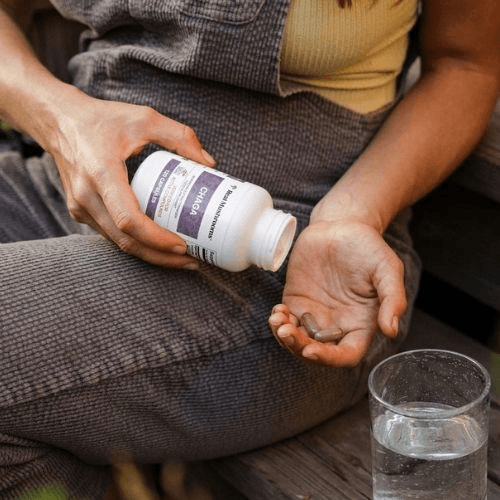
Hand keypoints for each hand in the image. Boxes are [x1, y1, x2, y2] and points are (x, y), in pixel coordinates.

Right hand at [47, 90, 215, 266]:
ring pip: (118, 243)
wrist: (58, 121)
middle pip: (125, 241)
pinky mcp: (80, 211)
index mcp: (101, 173)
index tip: (182, 245)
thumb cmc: (102, 119)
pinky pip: (111, 235)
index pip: (128, 220)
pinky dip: (135, 243)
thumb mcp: (145, 118)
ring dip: (149, 254)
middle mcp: (86, 195)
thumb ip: (180, 136)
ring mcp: (80, 207)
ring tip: (180, 257)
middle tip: (191, 260)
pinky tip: (157, 244)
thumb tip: (210, 164)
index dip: (156, 239)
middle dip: (160, 256)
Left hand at [268, 221, 406, 366]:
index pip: (346, 354)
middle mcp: (337, 324)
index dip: (329, 358)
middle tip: (287, 332)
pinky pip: (285, 320)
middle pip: (317, 350)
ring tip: (278, 320)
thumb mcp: (388, 269)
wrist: (341, 225)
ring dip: (284, 337)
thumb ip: (393, 299)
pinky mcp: (297, 301)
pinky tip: (276, 313)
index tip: (312, 351)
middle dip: (299, 347)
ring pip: (297, 339)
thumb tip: (391, 330)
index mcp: (361, 324)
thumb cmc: (368, 248)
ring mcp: (314, 314)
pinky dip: (278, 322)